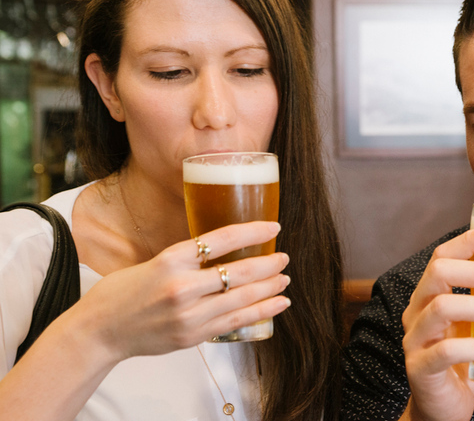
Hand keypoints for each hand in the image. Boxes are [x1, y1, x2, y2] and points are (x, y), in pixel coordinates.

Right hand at [74, 221, 289, 361]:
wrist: (98, 331)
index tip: (274, 227)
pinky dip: (261, 312)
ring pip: (242, 299)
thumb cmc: (121, 292)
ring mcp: (189, 315)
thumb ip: (188, 259)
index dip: (253, 232)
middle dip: (268, 264)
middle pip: (238, 272)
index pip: (222, 239)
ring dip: (270, 288)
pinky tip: (277, 304)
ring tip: (285, 279)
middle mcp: (182, 287)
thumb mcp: (153, 262)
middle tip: (284, 257)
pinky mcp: (192, 336)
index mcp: (171, 259)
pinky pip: (235, 323)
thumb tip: (224, 250)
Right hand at [400, 226, 473, 420]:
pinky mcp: (419, 368)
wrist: (443, 408)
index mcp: (429, 297)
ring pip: (441, 307)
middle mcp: (416, 312)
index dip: (467, 241)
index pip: (442, 257)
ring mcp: (414, 340)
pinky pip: (444, 351)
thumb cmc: (463, 363)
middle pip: (438, 272)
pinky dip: (471, 349)